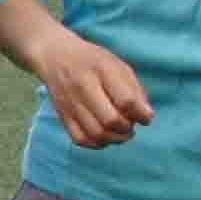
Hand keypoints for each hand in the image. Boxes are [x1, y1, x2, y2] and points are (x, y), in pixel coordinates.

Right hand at [33, 29, 153, 148]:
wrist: (54, 56)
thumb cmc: (92, 60)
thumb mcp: (117, 64)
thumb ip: (134, 89)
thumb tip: (146, 116)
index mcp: (101, 69)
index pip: (125, 100)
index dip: (141, 114)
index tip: (146, 117)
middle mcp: (82, 86)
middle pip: (110, 120)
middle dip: (127, 129)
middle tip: (132, 126)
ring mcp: (70, 103)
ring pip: (96, 134)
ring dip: (114, 139)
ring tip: (121, 133)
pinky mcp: (63, 115)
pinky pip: (81, 139)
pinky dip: (97, 143)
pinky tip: (105, 136)